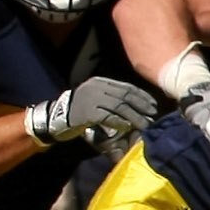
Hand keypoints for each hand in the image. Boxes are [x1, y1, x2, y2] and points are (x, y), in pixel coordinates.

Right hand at [25, 75, 155, 143]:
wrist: (56, 118)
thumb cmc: (79, 111)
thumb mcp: (95, 99)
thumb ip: (111, 99)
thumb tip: (135, 106)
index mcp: (100, 82)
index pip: (126, 86)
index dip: (142, 96)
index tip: (153, 104)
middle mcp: (96, 87)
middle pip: (125, 95)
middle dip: (141, 105)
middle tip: (153, 114)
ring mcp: (91, 99)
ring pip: (119, 106)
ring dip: (135, 116)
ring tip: (145, 124)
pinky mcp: (86, 112)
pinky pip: (108, 117)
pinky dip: (120, 122)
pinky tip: (128, 127)